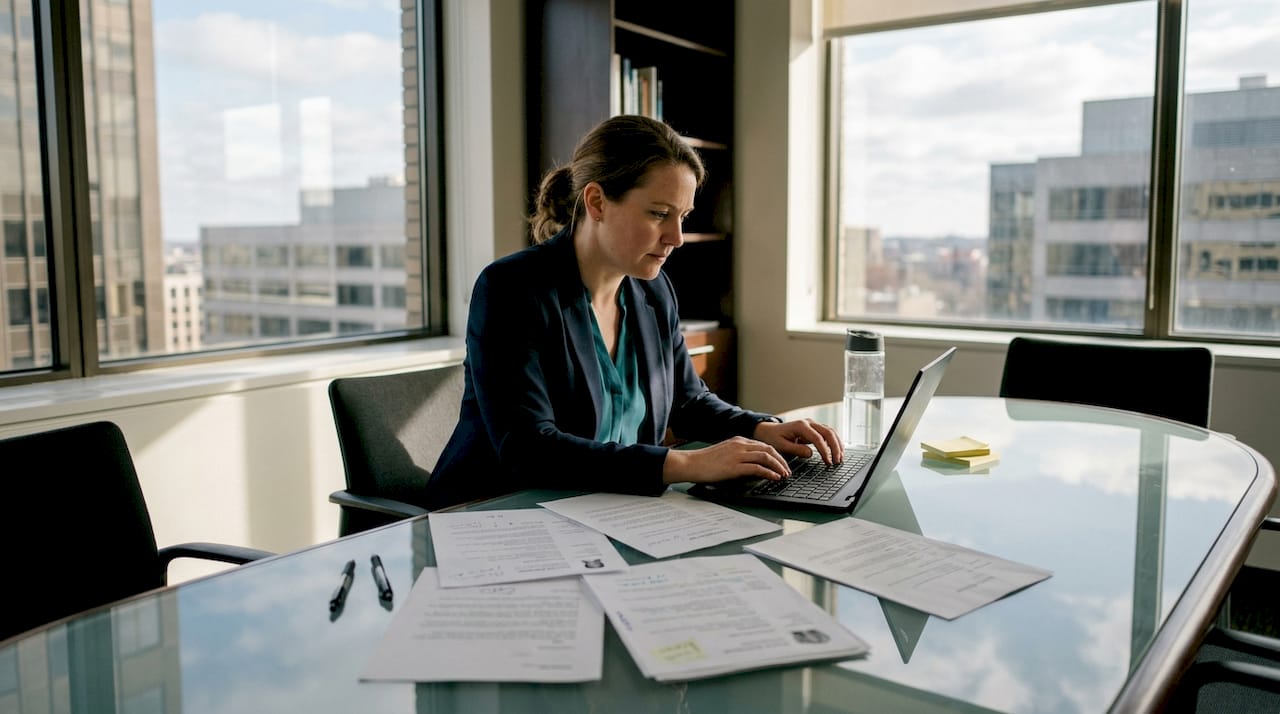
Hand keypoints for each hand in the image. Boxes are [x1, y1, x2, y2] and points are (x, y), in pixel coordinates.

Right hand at [662, 436, 791, 483]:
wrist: (690, 463)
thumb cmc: (705, 462)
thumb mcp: (725, 453)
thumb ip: (739, 455)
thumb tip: (752, 464)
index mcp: (738, 440)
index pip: (764, 445)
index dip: (776, 455)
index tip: (782, 464)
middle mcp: (740, 445)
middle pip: (769, 449)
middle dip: (781, 460)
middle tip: (787, 471)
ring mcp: (737, 455)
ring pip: (766, 456)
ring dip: (778, 466)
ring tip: (784, 475)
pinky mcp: (734, 466)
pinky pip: (757, 468)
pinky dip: (769, 472)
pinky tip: (774, 478)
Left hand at [752, 418, 843, 465]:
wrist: (769, 431)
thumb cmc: (774, 438)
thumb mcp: (781, 446)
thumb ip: (796, 450)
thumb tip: (811, 454)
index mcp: (800, 426)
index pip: (817, 438)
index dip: (824, 451)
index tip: (828, 462)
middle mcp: (809, 423)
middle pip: (828, 432)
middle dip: (835, 447)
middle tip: (837, 461)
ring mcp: (813, 425)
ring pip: (831, 432)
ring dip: (837, 444)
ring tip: (840, 458)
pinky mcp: (814, 429)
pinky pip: (828, 434)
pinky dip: (834, 442)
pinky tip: (837, 452)